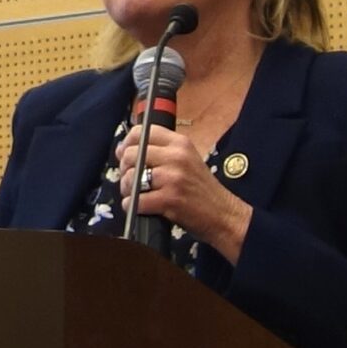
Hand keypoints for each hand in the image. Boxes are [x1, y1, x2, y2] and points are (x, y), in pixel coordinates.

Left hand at [112, 121, 252, 262]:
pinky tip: (140, 207)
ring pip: (131, 177)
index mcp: (180, 143)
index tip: (124, 155)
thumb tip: (123, 150)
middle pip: (131, 154)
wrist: (223, 214)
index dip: (126, 144)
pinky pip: (136, 200)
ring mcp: (173, 178)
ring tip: (136, 195)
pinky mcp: (169, 199)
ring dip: (127, 190)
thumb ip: (160, 152)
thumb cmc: (201, 189)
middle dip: (124, 170)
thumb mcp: (186, 160)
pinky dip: (132, 206)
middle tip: (130, 181)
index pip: (141, 132)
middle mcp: (177, 156)